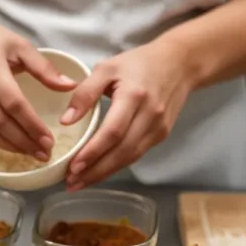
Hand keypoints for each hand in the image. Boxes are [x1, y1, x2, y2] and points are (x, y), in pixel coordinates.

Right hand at [0, 13, 76, 158]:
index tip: (48, 140)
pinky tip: (12, 145)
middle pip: (0, 121)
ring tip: (32, 154)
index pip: (13, 103)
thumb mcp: (18, 45)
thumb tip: (70, 86)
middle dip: (24, 141)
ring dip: (11, 147)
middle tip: (44, 153)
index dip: (32, 125)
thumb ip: (44, 67)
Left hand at [62, 40, 194, 189]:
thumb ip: (85, 93)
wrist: (179, 64)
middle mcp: (149, 115)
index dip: (93, 151)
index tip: (73, 166)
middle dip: (95, 170)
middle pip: (122, 151)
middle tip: (72, 182)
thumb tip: (66, 121)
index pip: (113, 131)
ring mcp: (158, 128)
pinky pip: (136, 154)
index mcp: (134, 95)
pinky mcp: (161, 135)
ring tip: (80, 182)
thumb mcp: (107, 68)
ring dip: (104, 173)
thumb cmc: (139, 63)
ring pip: (129, 158)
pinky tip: (99, 171)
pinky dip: (116, 166)